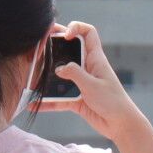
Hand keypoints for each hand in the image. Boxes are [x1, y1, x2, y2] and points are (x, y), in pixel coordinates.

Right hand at [46, 23, 149, 145]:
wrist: (121, 125)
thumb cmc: (113, 102)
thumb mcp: (92, 85)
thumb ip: (75, 74)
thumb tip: (58, 68)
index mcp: (95, 59)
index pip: (88, 33)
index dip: (76, 28)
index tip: (64, 35)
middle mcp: (87, 68)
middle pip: (68, 51)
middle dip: (54, 47)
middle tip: (38, 46)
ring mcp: (81, 83)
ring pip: (61, 75)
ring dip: (47, 76)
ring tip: (31, 75)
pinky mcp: (77, 98)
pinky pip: (59, 97)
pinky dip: (48, 101)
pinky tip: (36, 104)